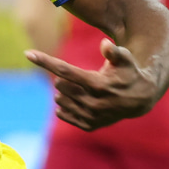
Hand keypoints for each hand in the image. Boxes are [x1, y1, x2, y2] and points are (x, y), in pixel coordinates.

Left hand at [25, 39, 158, 130]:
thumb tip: (105, 43)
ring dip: (64, 93)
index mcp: (97, 84)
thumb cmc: (129, 73)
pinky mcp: (88, 126)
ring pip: (59, 100)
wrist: (140, 99)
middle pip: (59, 85)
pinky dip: (65, 106)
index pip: (64, 70)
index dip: (45, 60)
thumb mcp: (125, 59)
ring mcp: (90, 116)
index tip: (27, 53)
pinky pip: (62, 114)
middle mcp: (93, 102)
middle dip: (63, 79)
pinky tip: (77, 101)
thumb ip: (114, 51)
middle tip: (79, 78)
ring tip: (81, 89)